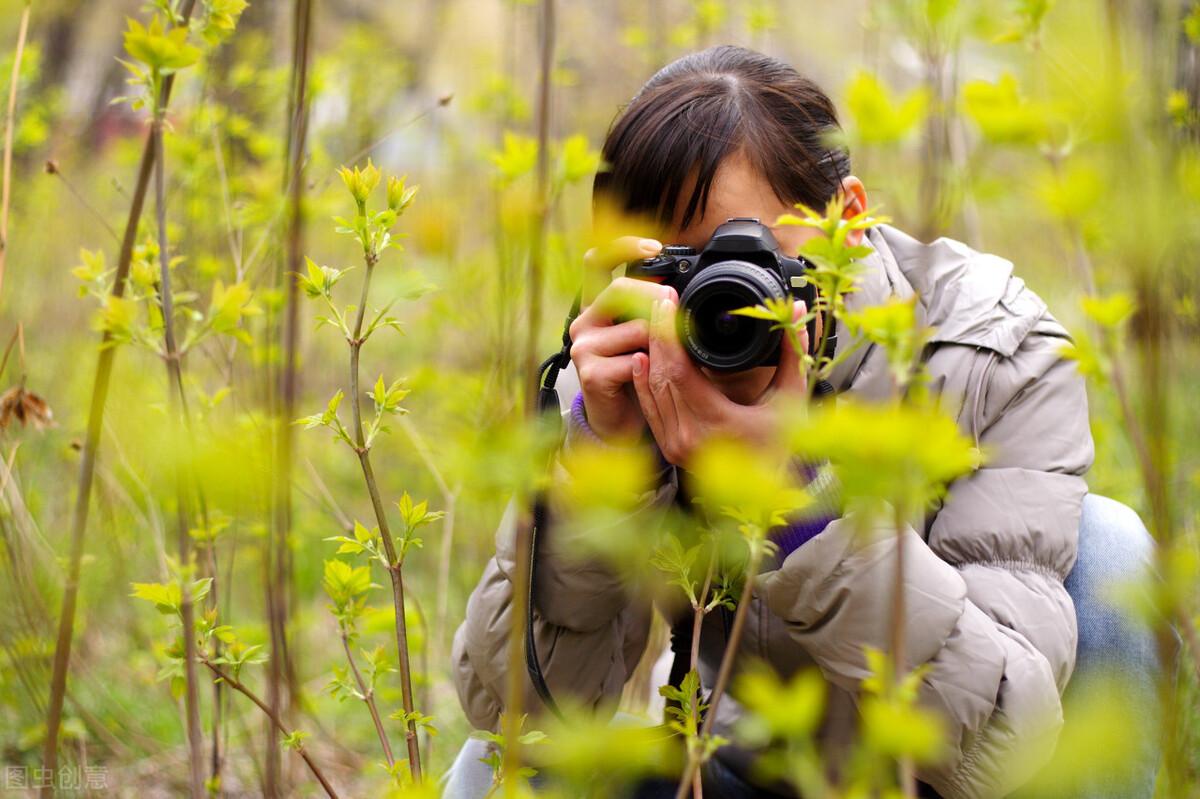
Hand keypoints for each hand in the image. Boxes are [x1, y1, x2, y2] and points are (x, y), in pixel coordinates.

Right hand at [569, 236, 669, 441]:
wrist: (620, 421)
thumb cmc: (638, 374)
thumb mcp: (646, 335)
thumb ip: (652, 310)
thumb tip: (674, 290)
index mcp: (596, 306)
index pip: (597, 262)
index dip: (623, 247)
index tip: (654, 248)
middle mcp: (583, 321)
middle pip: (623, 290)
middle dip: (657, 299)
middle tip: (677, 313)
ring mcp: (583, 347)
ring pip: (637, 329)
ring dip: (660, 345)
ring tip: (659, 360)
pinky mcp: (589, 373)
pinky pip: (635, 361)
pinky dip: (651, 369)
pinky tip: (647, 377)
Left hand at [630, 296, 810, 467]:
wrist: (769, 492)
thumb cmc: (784, 445)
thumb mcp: (792, 396)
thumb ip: (792, 350)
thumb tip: (797, 310)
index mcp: (718, 422)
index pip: (680, 369)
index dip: (670, 333)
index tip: (669, 303)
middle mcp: (690, 436)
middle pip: (662, 375)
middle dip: (658, 335)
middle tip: (659, 302)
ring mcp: (676, 445)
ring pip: (652, 390)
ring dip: (651, 354)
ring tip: (653, 322)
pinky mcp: (670, 449)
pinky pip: (650, 408)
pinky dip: (644, 381)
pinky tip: (644, 357)